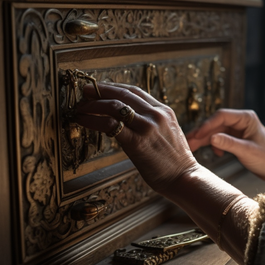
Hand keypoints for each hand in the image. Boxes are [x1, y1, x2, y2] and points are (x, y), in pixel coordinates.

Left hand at [75, 83, 198, 192]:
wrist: (184, 178)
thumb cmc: (175, 161)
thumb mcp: (168, 133)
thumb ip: (152, 122)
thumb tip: (129, 119)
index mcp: (163, 111)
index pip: (134, 91)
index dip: (114, 86)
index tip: (100, 87)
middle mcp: (155, 115)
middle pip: (122, 94)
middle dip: (100, 91)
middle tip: (85, 92)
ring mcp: (147, 127)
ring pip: (114, 106)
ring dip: (93, 105)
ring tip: (80, 108)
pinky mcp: (137, 143)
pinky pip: (110, 125)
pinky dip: (93, 121)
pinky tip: (83, 122)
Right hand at [186, 109, 264, 183]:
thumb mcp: (248, 152)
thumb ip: (229, 144)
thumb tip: (211, 138)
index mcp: (246, 118)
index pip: (221, 116)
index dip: (207, 125)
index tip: (196, 136)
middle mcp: (241, 121)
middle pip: (215, 124)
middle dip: (202, 133)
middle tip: (188, 142)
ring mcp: (238, 130)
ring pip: (216, 132)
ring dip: (205, 140)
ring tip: (192, 148)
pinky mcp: (237, 140)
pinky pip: (221, 139)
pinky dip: (214, 145)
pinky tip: (215, 154)